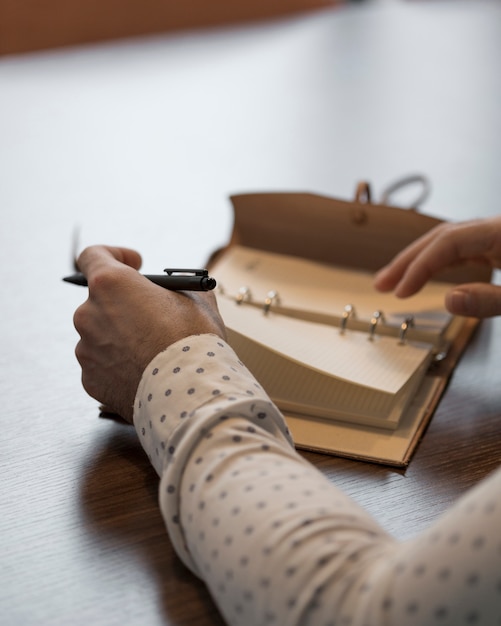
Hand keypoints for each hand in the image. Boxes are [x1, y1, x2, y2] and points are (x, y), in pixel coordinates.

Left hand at [73, 245, 225, 421]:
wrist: (191, 394)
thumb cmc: (194, 341)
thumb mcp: (198, 298)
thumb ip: (178, 287)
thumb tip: (179, 291)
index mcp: (110, 285)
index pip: (92, 255)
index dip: (115, 255)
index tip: (134, 264)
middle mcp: (88, 314)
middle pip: (100, 299)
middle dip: (126, 303)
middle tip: (154, 315)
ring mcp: (85, 349)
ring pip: (101, 334)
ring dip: (122, 335)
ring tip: (154, 350)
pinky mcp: (90, 380)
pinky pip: (103, 364)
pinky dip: (120, 364)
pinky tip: (146, 370)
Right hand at [374, 216, 500, 317]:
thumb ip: (489, 300)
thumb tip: (450, 301)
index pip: (448, 241)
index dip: (419, 266)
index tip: (401, 291)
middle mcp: (496, 228)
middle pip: (442, 237)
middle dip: (408, 260)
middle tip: (382, 283)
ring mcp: (497, 235)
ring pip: (450, 242)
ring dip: (420, 261)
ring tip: (395, 281)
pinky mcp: (500, 245)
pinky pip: (464, 249)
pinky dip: (440, 262)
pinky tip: (426, 274)